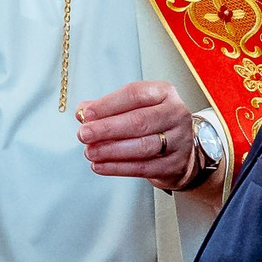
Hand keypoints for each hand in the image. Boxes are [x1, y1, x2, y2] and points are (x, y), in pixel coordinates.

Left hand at [76, 82, 197, 187]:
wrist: (179, 151)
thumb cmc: (152, 125)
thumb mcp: (134, 108)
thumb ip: (108, 108)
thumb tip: (82, 112)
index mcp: (164, 93)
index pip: (134, 94)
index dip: (108, 104)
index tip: (86, 114)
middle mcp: (176, 114)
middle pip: (139, 121)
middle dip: (107, 129)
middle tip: (84, 134)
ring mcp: (179, 140)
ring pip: (142, 146)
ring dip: (111, 150)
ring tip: (89, 152)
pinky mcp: (174, 164)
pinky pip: (143, 167)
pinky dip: (118, 168)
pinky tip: (100, 166)